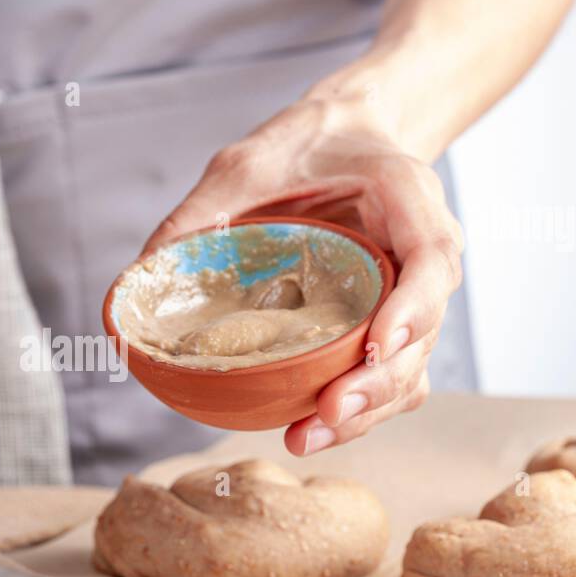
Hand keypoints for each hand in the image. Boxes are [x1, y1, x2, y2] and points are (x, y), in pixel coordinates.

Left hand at [141, 96, 463, 456]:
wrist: (340, 140)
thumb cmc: (301, 147)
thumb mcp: (245, 163)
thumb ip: (202, 209)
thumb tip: (143, 273)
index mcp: (408, 199)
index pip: (432, 258)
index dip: (412, 307)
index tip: (378, 344)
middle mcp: (422, 254)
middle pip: (423, 332)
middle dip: (379, 382)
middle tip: (327, 412)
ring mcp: (410, 298)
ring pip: (409, 368)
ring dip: (366, 412)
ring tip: (305, 436)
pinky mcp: (387, 328)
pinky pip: (387, 379)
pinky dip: (357, 411)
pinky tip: (305, 429)